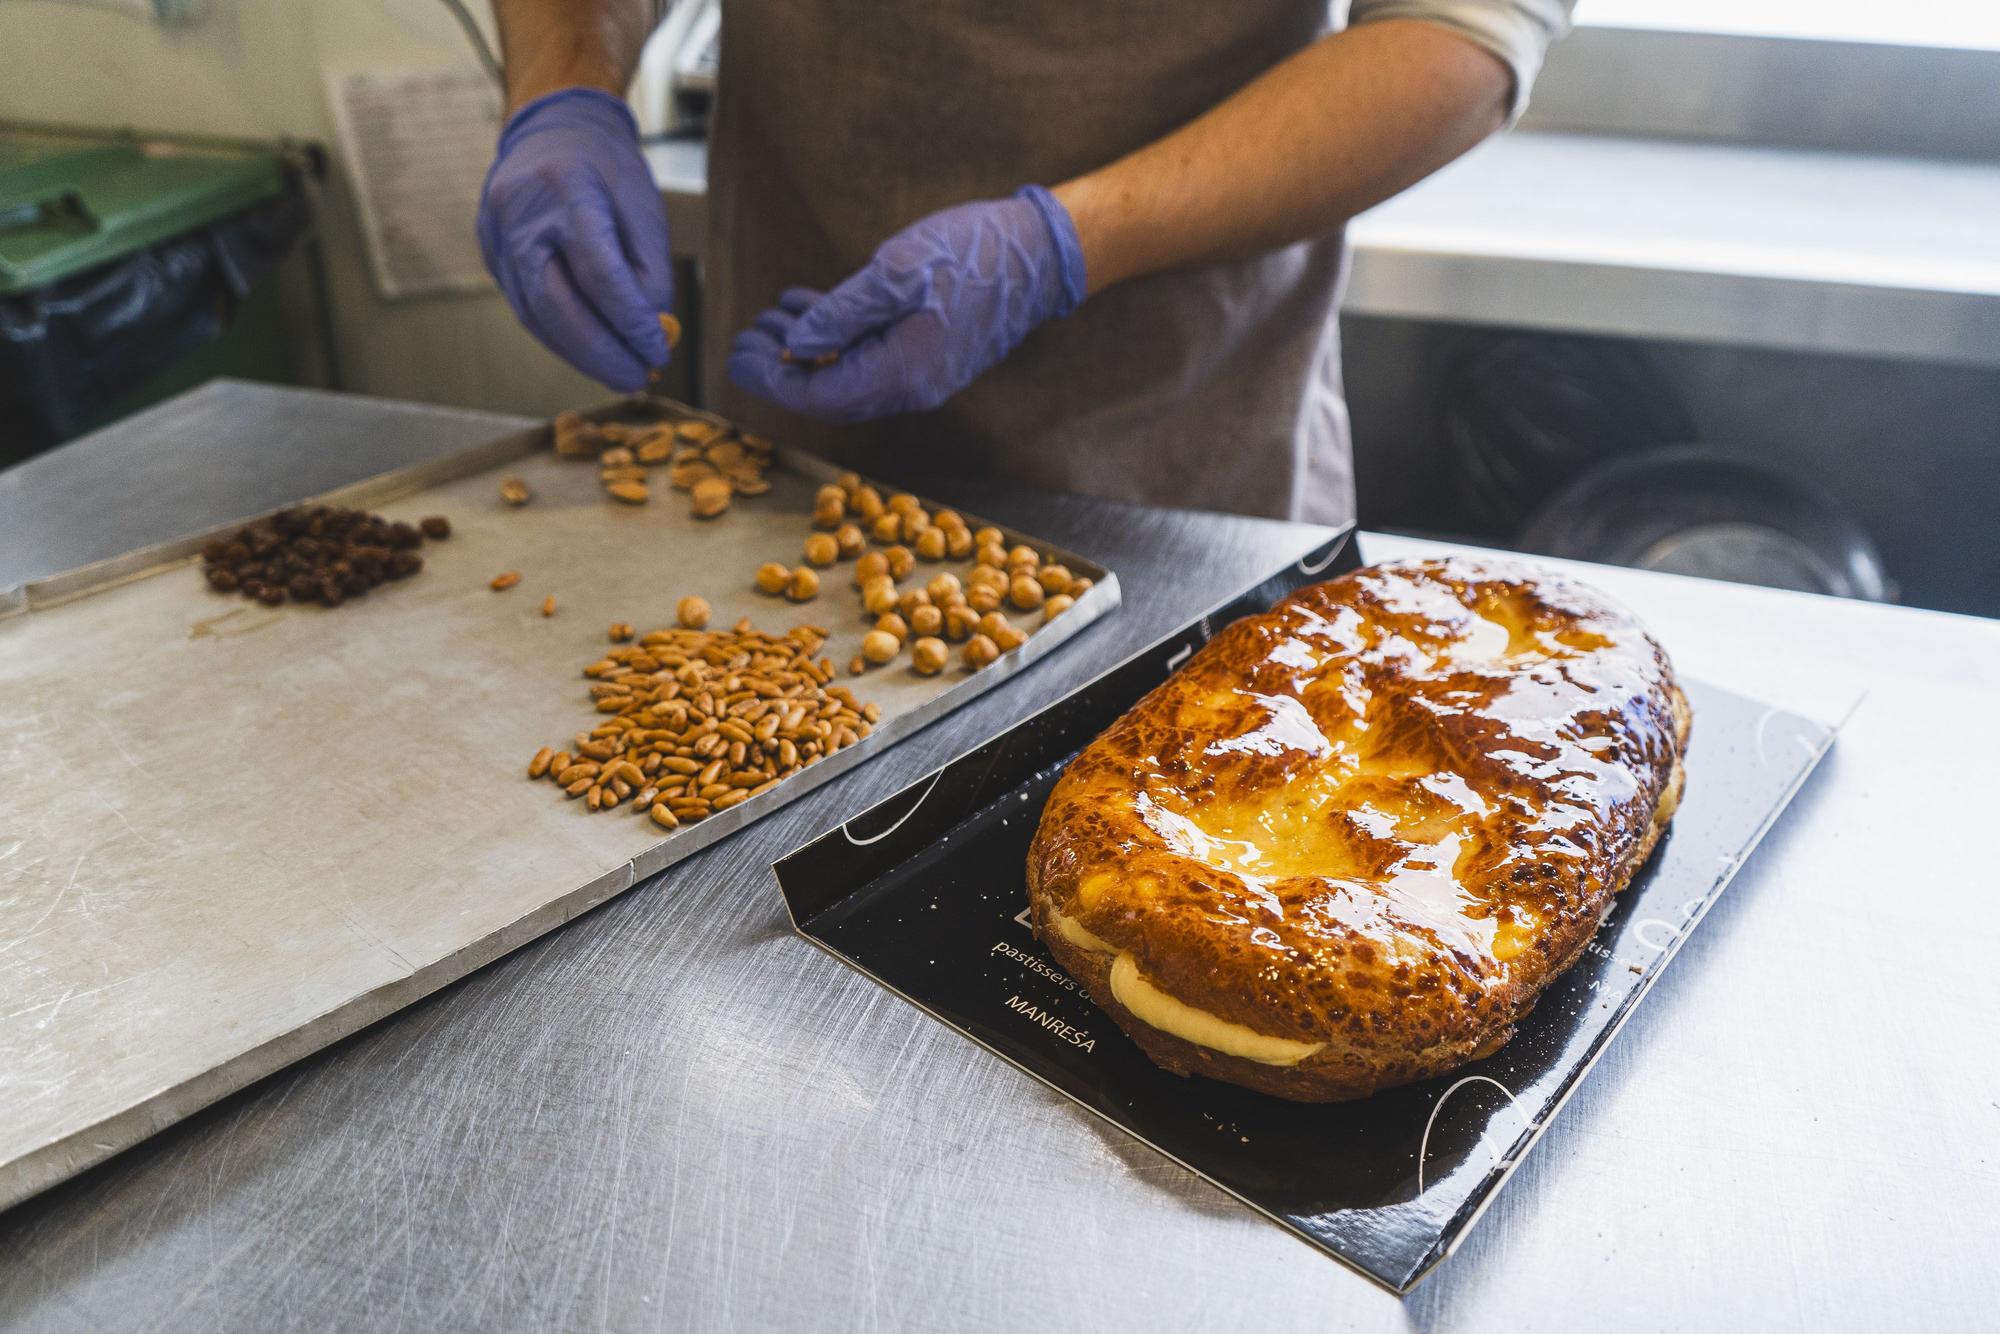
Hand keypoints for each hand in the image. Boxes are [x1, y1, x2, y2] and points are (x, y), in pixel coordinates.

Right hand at [477, 88, 673, 391]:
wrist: (552, 129)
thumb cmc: (606, 168)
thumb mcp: (643, 205)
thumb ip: (649, 268)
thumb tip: (650, 331)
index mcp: (566, 187)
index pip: (599, 273)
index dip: (630, 321)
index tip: (658, 350)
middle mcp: (521, 213)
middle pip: (556, 303)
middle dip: (600, 352)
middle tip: (636, 378)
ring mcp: (497, 234)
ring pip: (535, 314)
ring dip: (580, 354)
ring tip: (621, 373)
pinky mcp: (490, 252)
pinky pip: (526, 308)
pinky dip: (561, 339)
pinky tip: (591, 354)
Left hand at [727, 186, 1085, 422]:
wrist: (1042, 254)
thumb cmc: (974, 254)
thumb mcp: (897, 271)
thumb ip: (843, 312)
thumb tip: (799, 345)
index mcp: (903, 371)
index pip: (821, 396)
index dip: (773, 380)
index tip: (737, 355)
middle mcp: (913, 386)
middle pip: (831, 395)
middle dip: (783, 368)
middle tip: (747, 334)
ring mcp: (924, 375)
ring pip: (849, 377)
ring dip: (808, 351)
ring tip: (771, 317)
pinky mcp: (931, 356)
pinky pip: (872, 361)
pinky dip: (837, 340)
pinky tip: (810, 309)